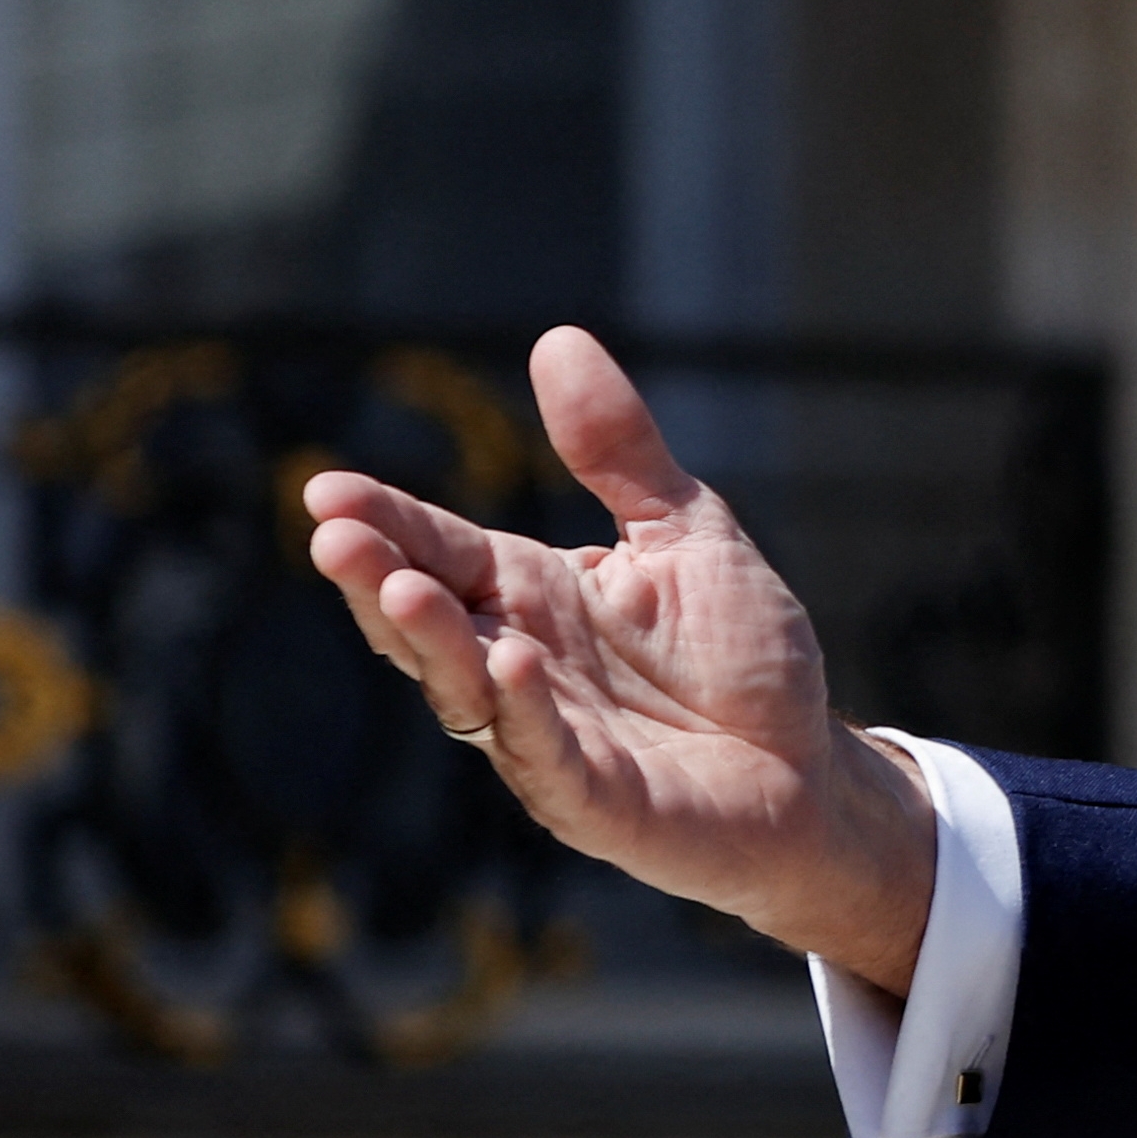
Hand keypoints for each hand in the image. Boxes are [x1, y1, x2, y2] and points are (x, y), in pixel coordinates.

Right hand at [300, 327, 940, 989]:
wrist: (811, 770)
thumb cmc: (740, 655)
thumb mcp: (687, 533)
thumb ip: (620, 452)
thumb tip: (558, 339)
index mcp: (530, 594)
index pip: (439, 549)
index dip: (385, 522)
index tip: (326, 490)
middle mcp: (517, 661)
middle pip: (425, 617)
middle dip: (377, 577)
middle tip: (336, 534)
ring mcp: (546, 735)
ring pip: (465, 687)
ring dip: (432, 641)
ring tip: (403, 590)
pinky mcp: (592, 798)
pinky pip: (546, 756)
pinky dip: (525, 715)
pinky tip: (516, 664)